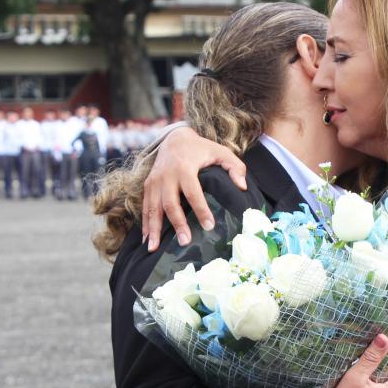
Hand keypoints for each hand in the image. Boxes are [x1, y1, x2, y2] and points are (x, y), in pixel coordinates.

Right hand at [141, 126, 247, 251]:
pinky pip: (145, 207)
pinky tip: (147, 240)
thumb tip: (242, 187)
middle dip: (177, 224)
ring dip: (154, 229)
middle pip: (170, 203)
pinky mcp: (148, 186)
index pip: (193, 192)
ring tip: (154, 248)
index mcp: (185, 167)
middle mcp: (167, 175)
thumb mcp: (221, 152)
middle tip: (185, 242)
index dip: (201, 210)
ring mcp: (155, 181)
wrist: (174, 138)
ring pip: (153, 208)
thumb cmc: (201, 148)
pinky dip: (145, 224)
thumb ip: (234, 167)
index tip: (209, 226)